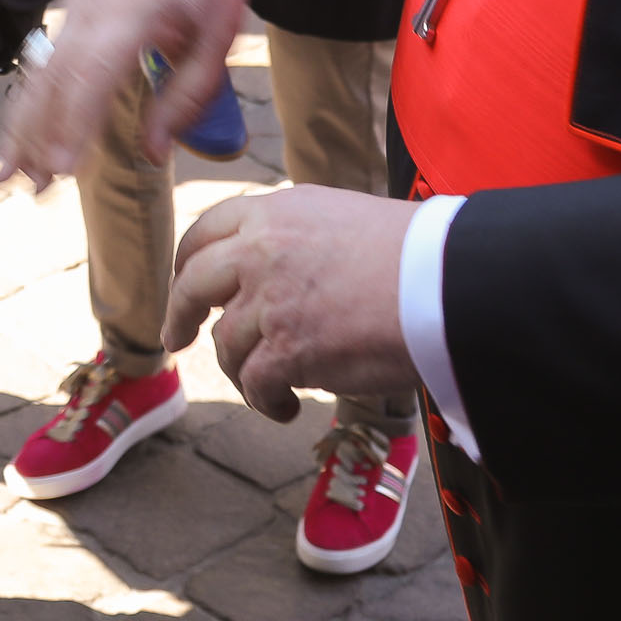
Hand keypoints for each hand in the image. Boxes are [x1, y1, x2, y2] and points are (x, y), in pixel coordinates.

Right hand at [0, 0, 250, 189]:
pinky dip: (31, 102)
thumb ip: (187, 97)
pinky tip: (20, 137)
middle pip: (55, 79)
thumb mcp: (218, 36)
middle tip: (32, 191)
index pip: (93, 72)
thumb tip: (153, 153)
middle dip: (39, 137)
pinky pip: (47, 60)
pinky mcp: (74, 9)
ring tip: (6, 177)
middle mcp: (94, 7)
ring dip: (23, 126)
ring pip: (41, 72)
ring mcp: (77, 5)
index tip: (63, 168)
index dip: (74, 122)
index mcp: (134, 9)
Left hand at [165, 184, 423, 423]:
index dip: (187, 260)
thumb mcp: (341, 220)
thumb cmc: (414, 255)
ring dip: (242, 372)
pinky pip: (254, 383)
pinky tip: (285, 409)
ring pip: (225, 343)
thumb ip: (296, 238)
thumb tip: (275, 268)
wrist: (443, 284)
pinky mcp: (285, 349)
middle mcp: (260, 250)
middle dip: (179, 314)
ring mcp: (269, 301)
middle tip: (177, 337)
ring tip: (270, 389)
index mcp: (275, 212)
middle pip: (193, 283)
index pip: (208, 228)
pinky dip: (264, 402)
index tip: (184, 281)